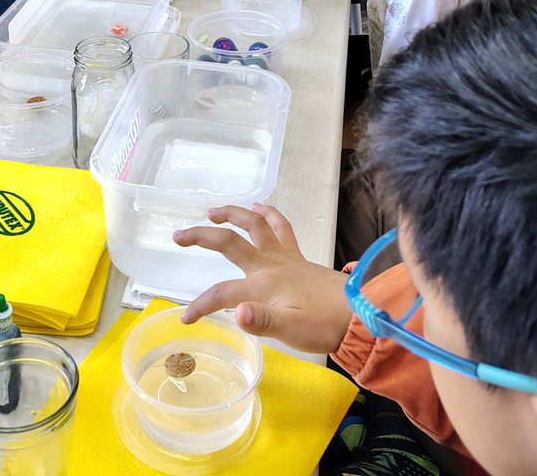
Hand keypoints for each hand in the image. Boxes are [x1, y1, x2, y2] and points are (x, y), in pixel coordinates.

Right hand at [174, 204, 351, 354]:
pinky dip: (269, 213)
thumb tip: (234, 312)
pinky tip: (259, 206)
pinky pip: (280, 226)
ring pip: (254, 224)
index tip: (185, 319)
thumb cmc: (322, 326)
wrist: (358, 315)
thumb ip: (260, 320)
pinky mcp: (297, 255)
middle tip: (178, 236)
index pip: (220, 294)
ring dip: (232, 213)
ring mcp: (283, 256)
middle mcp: (268, 264)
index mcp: (261, 285)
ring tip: (212, 211)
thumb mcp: (290, 331)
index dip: (200, 305)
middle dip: (201, 237)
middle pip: (228, 242)